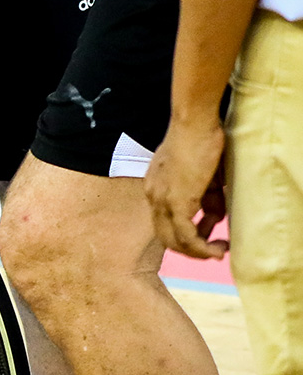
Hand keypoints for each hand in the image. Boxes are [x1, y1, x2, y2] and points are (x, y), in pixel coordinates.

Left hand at [145, 117, 228, 258]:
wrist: (194, 123)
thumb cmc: (200, 140)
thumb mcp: (203, 176)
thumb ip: (206, 197)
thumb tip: (214, 217)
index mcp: (155, 188)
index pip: (165, 222)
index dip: (188, 235)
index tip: (210, 237)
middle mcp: (153, 196)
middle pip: (166, 237)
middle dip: (192, 249)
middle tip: (215, 250)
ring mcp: (162, 200)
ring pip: (174, 241)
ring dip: (199, 252)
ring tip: (221, 250)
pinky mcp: (177, 202)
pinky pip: (187, 236)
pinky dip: (202, 248)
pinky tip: (218, 249)